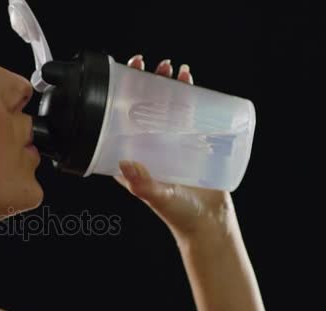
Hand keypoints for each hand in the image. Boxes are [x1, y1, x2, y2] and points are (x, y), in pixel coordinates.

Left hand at [114, 55, 236, 240]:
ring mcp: (171, 141)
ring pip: (167, 105)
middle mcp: (149, 144)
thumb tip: (125, 162)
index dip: (121, 96)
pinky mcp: (193, 141)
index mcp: (132, 154)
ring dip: (169, 84)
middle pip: (144, 105)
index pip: (122, 118)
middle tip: (151, 65)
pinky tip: (191, 80)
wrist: (210, 224)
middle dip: (146, 82)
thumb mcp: (157, 197)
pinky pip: (190, 112)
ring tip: (174, 69)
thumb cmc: (178, 214)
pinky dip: (191, 94)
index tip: (124, 75)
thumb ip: (142, 183)